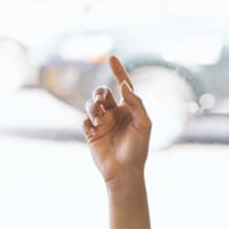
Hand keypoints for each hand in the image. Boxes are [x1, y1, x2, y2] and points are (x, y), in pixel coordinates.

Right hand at [83, 55, 151, 183]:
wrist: (124, 171)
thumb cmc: (138, 148)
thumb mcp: (144, 124)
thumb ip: (137, 103)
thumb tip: (124, 85)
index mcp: (130, 109)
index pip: (123, 85)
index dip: (118, 71)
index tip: (111, 57)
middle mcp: (115, 113)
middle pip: (102, 92)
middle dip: (99, 93)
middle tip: (101, 102)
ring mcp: (103, 122)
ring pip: (91, 104)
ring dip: (93, 107)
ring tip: (99, 120)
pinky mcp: (91, 133)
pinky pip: (84, 120)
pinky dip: (87, 121)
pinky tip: (94, 129)